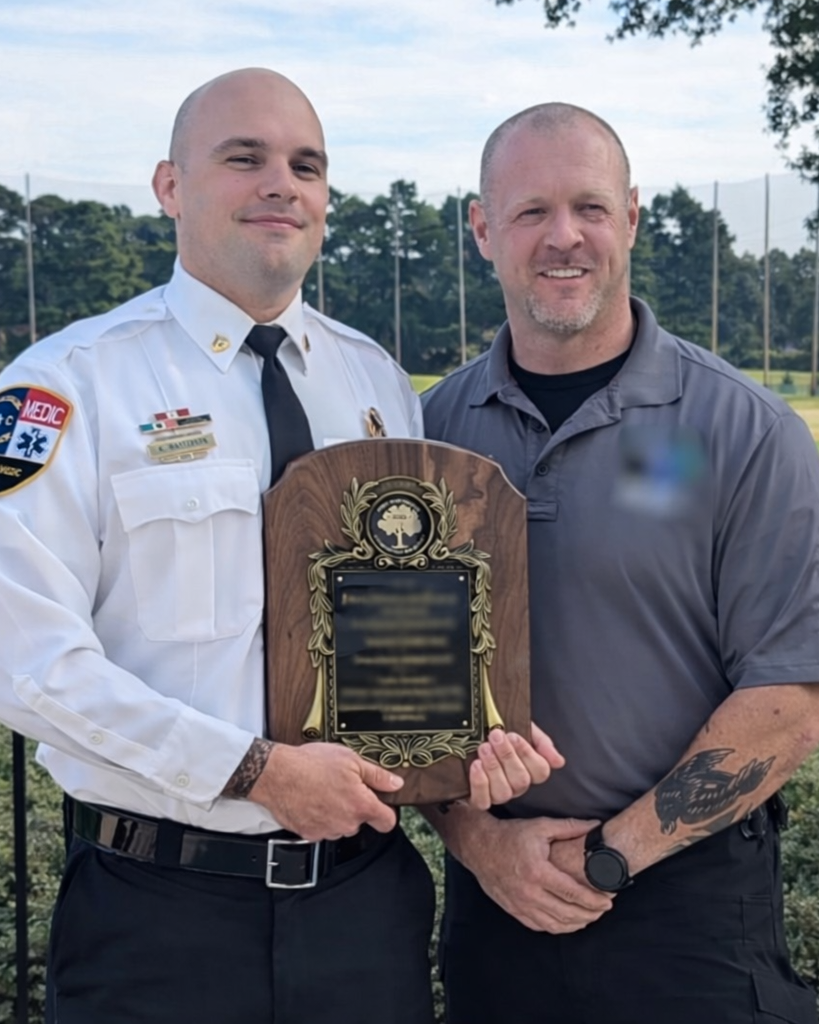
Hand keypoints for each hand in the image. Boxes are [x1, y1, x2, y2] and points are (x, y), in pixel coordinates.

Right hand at [247, 742, 402, 840]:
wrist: (277, 774)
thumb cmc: (311, 764)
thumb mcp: (351, 760)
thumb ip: (377, 775)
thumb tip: (395, 783)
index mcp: (361, 805)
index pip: (387, 822)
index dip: (386, 812)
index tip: (381, 805)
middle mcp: (346, 824)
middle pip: (361, 821)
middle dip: (355, 806)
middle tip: (343, 786)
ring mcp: (327, 831)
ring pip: (341, 825)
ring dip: (337, 812)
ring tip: (324, 790)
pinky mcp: (309, 834)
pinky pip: (322, 828)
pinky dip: (319, 817)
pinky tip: (312, 799)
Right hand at [457, 813, 613, 932]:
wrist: (479, 846)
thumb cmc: (511, 835)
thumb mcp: (540, 826)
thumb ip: (570, 827)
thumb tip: (596, 826)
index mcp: (538, 872)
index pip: (573, 893)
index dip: (594, 900)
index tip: (608, 901)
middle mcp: (529, 892)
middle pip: (567, 913)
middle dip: (590, 914)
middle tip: (603, 910)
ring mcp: (520, 904)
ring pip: (555, 924)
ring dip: (576, 924)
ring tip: (590, 917)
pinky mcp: (514, 910)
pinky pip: (540, 926)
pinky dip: (557, 927)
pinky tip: (567, 922)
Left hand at [467, 723, 564, 809]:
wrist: (474, 728)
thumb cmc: (501, 730)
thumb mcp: (525, 728)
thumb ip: (542, 742)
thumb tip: (559, 762)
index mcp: (531, 770)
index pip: (541, 772)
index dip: (527, 754)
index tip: (512, 735)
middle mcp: (517, 785)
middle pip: (521, 780)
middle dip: (507, 756)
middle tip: (495, 736)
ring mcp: (500, 794)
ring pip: (503, 792)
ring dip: (493, 767)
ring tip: (484, 748)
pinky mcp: (480, 798)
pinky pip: (483, 801)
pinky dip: (480, 783)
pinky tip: (476, 765)